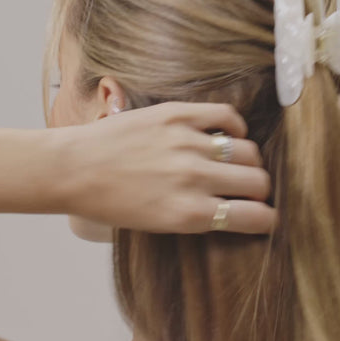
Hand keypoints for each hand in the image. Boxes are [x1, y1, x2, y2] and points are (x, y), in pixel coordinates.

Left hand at [61, 101, 278, 234]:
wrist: (72, 169)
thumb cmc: (110, 205)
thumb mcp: (158, 226)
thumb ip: (199, 217)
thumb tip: (234, 209)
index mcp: (190, 214)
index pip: (254, 217)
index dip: (267, 219)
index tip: (266, 218)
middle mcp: (194, 179)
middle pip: (257, 182)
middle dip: (259, 190)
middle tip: (250, 190)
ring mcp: (187, 143)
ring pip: (247, 151)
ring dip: (248, 161)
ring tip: (236, 164)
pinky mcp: (176, 115)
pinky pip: (226, 116)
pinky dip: (234, 126)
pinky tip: (227, 134)